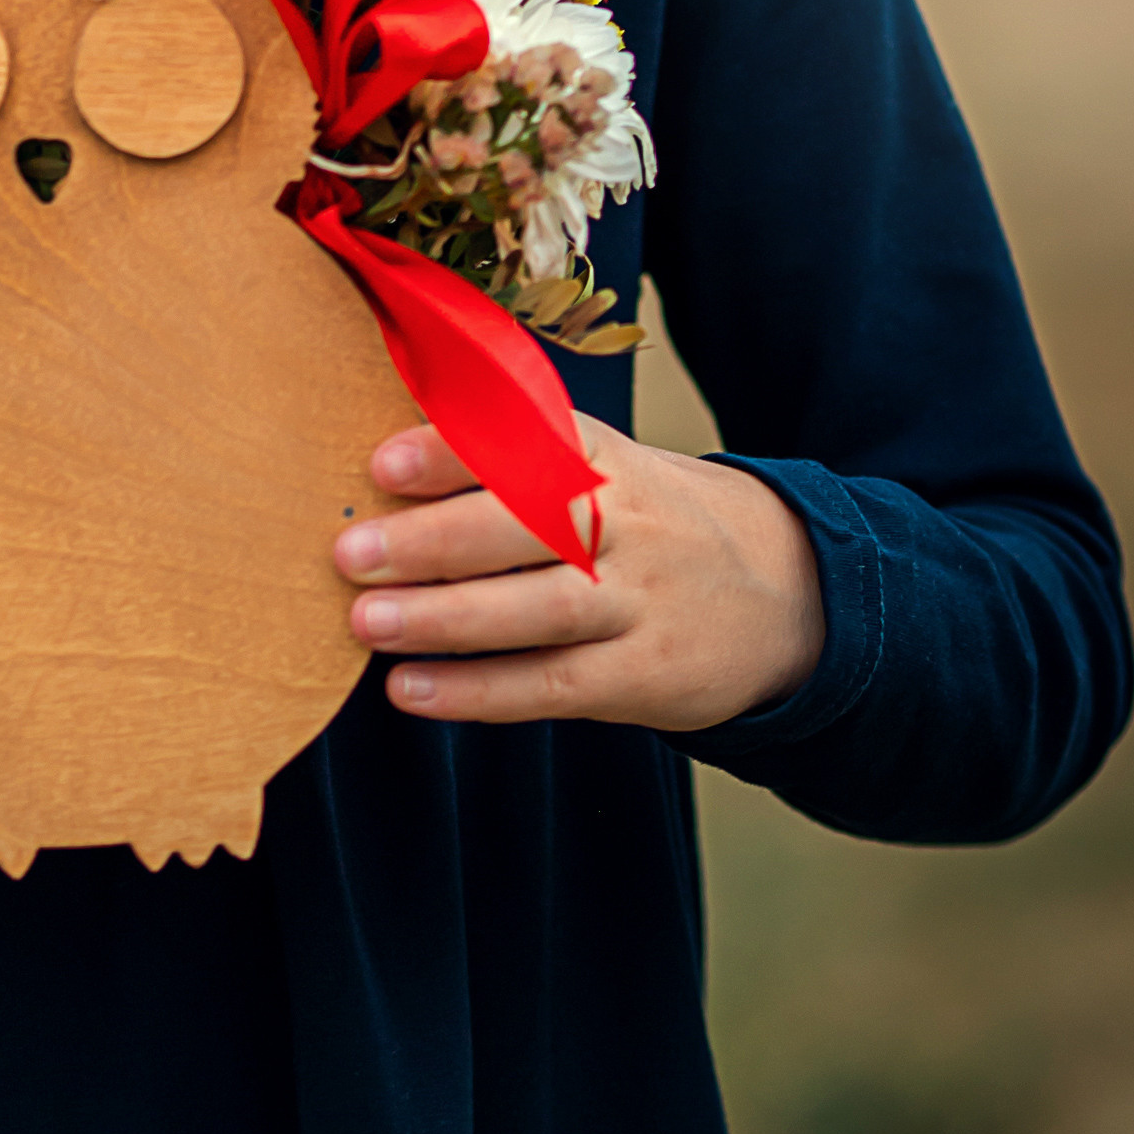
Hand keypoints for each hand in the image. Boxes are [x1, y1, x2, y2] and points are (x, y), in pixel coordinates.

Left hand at [336, 418, 823, 730]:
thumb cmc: (643, 521)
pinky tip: (412, 690)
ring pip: (538, 610)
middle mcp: (627, 522)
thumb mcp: (599, 468)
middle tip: (350, 552)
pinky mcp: (647, 675)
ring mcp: (642, 601)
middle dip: (435, 539)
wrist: (783, 591)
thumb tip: (381, 463)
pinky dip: (479, 691)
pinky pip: (555, 684)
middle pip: (529, 526)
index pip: (526, 442)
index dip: (455, 451)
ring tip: (365, 622)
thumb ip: (509, 457)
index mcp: (603, 457)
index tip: (384, 462)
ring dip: (446, 618)